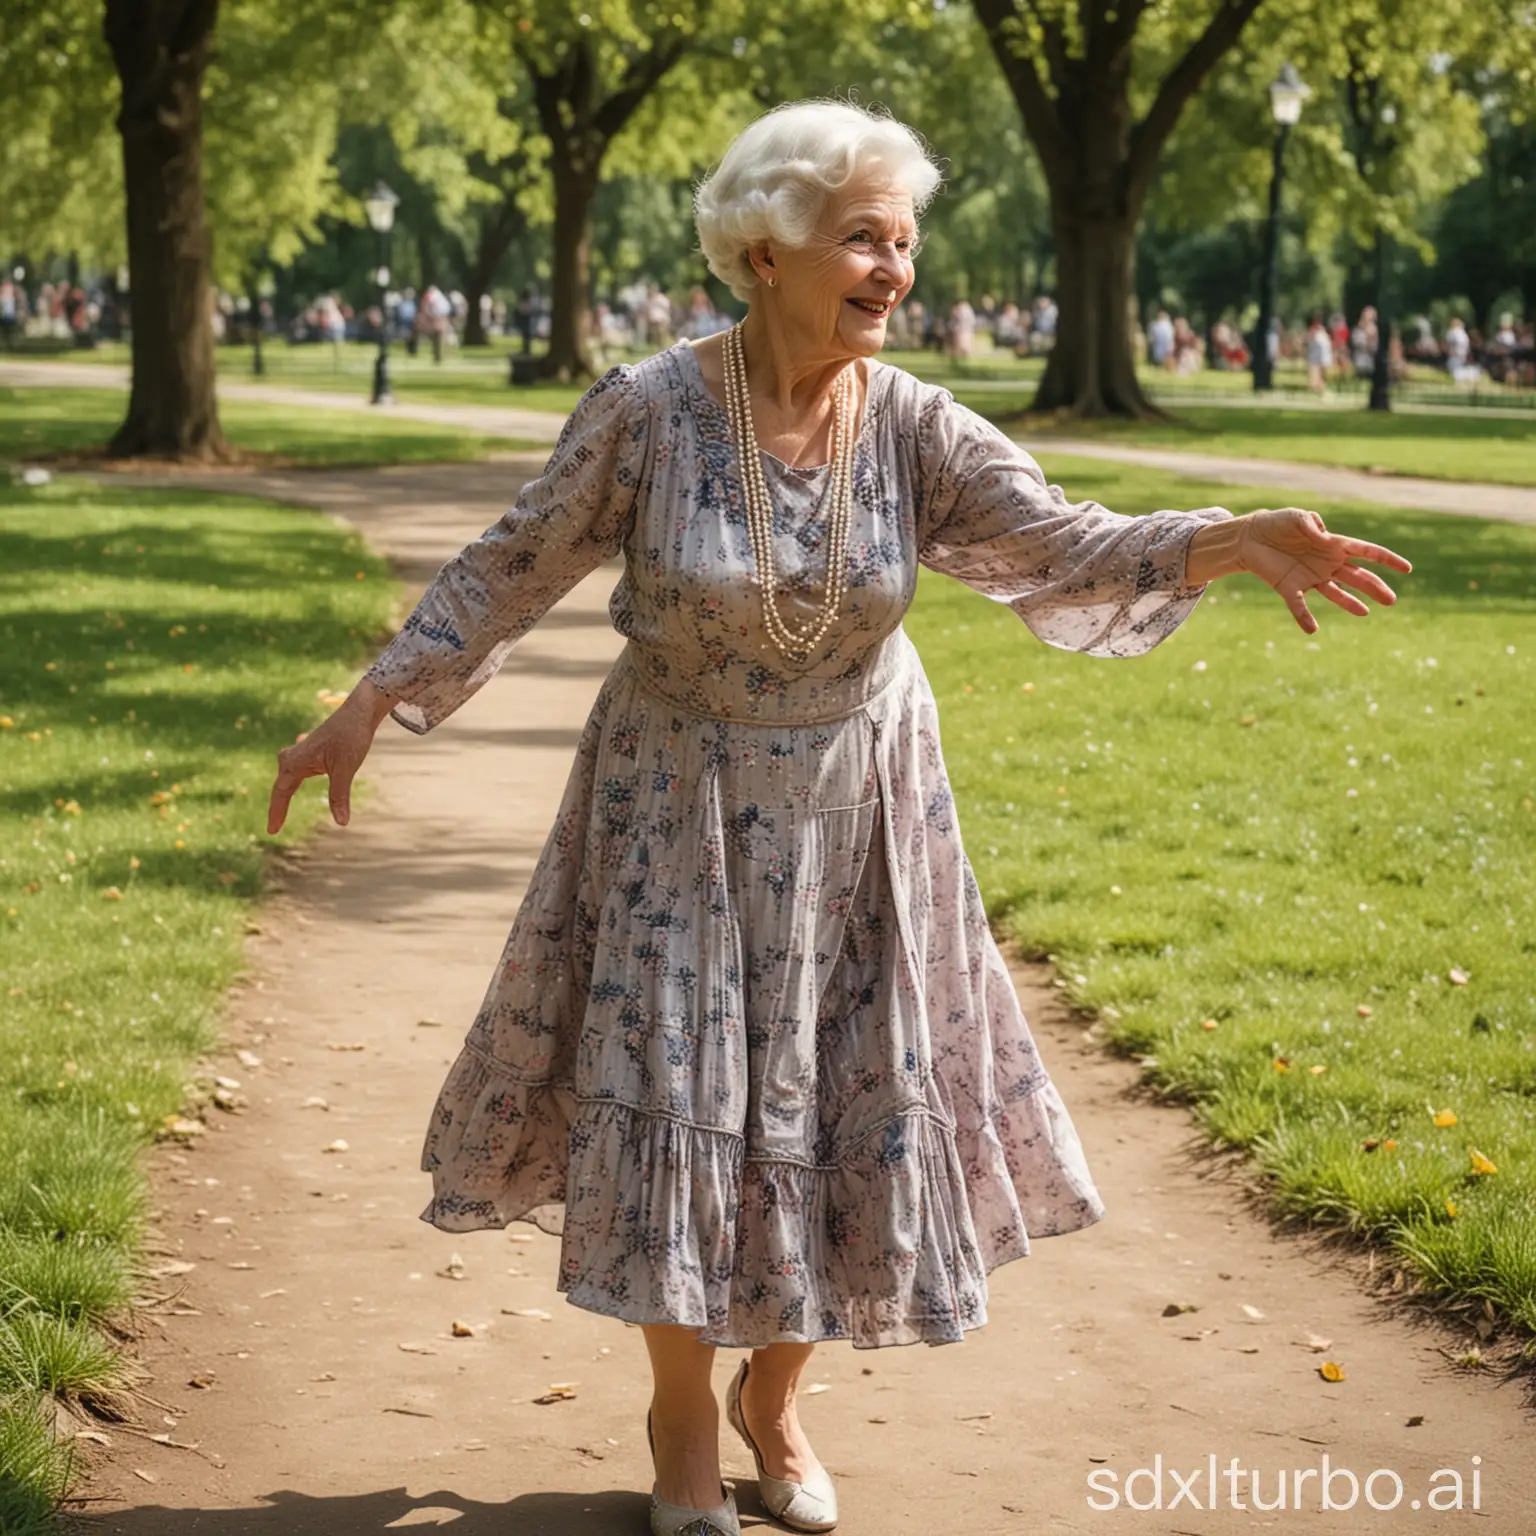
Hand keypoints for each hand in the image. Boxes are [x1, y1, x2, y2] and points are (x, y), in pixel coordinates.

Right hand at [266, 680, 397, 834]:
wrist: (359, 711)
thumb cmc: (351, 736)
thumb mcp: (346, 769)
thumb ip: (340, 796)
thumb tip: (342, 822)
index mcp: (295, 761)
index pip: (282, 794)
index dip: (276, 813)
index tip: (271, 832)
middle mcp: (291, 757)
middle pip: (281, 788)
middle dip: (277, 808)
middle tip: (273, 830)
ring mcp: (299, 754)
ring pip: (287, 780)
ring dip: (283, 797)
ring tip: (278, 818)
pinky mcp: (309, 753)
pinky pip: (295, 774)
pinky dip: (293, 787)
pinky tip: (291, 789)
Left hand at [1237, 507, 1412, 634]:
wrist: (1250, 537)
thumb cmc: (1277, 523)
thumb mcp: (1298, 517)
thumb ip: (1313, 525)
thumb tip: (1326, 539)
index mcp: (1333, 545)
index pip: (1366, 552)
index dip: (1387, 560)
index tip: (1407, 569)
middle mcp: (1326, 563)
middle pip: (1357, 577)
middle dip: (1374, 588)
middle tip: (1391, 600)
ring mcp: (1310, 577)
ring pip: (1335, 593)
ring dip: (1350, 603)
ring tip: (1365, 613)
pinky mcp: (1289, 586)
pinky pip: (1299, 605)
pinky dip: (1305, 617)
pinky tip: (1312, 629)